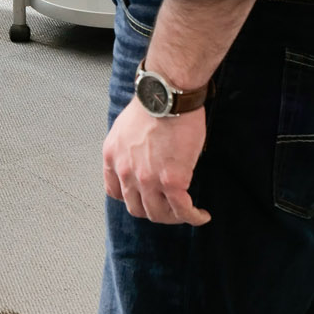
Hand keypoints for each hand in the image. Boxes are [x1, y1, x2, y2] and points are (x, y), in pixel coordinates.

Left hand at [102, 99, 211, 225]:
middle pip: (137, 208)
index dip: (132, 199)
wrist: (168, 96)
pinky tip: (202, 215)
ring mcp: (147, 179)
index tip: (145, 198)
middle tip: (169, 207)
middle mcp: (126, 171)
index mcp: (112, 157)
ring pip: (158, 214)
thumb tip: (143, 160)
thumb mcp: (126, 128)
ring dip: (174, 217)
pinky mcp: (171, 181)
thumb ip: (129, 149)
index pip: (115, 192)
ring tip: (187, 211)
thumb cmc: (153, 104)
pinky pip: (182, 210)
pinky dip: (193, 217)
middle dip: (154, 211)